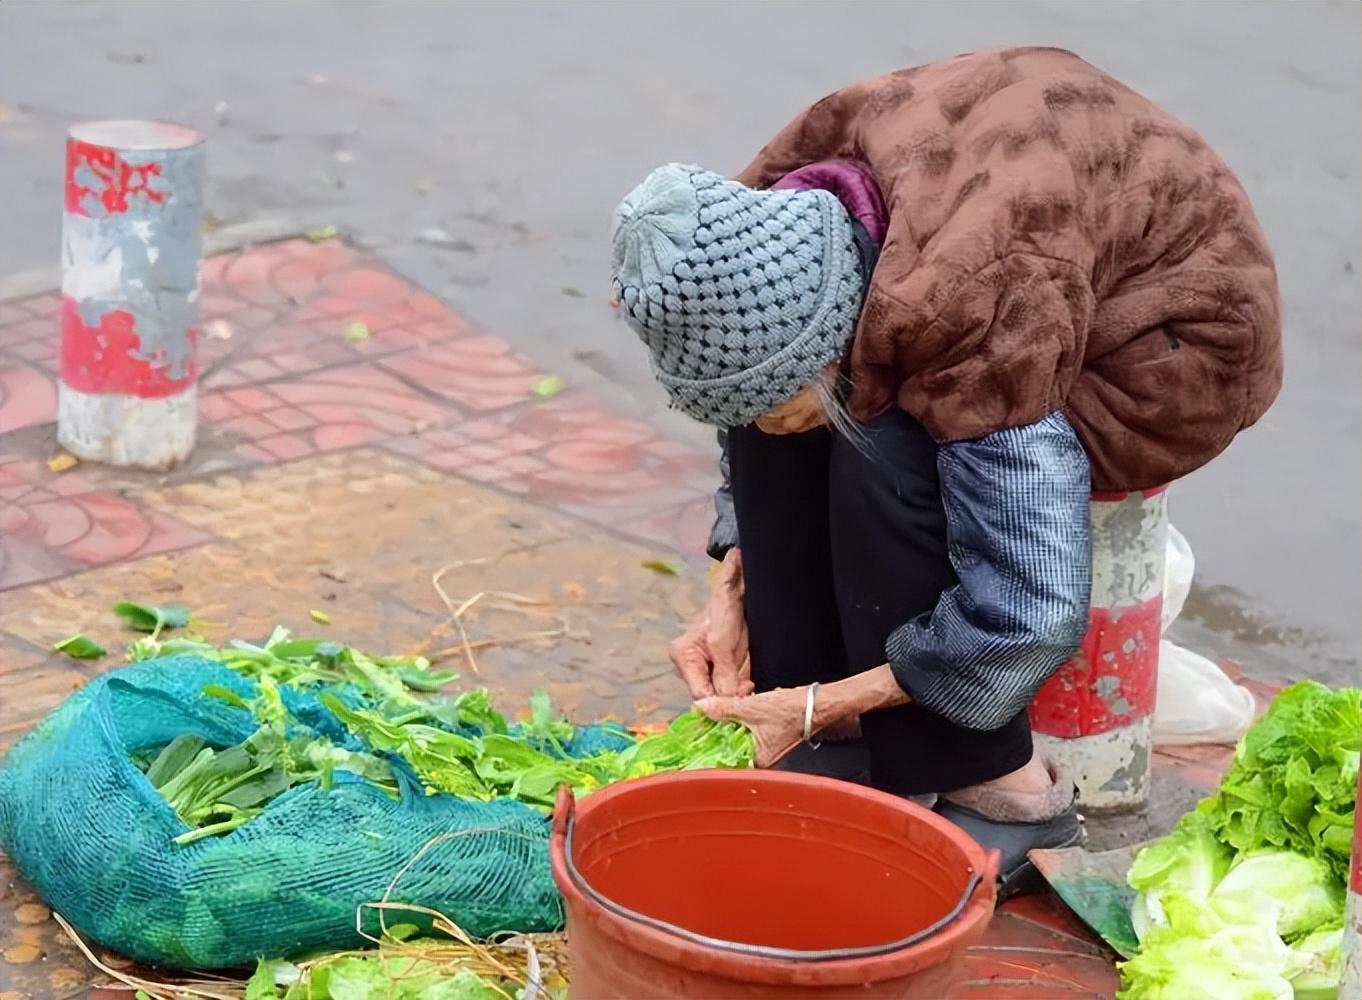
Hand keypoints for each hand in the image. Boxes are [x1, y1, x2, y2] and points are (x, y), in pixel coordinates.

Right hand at [668, 549, 751, 698]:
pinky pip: (730, 687)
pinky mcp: (720, 670)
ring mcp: (706, 669)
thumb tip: (726, 703)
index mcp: (683, 657)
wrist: (738, 595)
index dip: (718, 701)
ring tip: (748, 682)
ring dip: (737, 692)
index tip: (738, 699)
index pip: (698, 693)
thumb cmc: (725, 610)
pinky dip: (740, 687)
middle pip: (709, 696)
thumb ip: (723, 675)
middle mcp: (691, 667)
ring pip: (722, 694)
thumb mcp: (723, 644)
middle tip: (746, 688)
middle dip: (729, 695)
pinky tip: (747, 681)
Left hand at [696, 687, 809, 767]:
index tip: (694, 740)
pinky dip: (740, 722)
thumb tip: (702, 707)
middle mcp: (761, 759)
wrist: (816, 703)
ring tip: (716, 716)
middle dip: (717, 734)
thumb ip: (724, 708)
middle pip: (729, 748)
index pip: (725, 759)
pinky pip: (747, 732)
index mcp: (757, 759)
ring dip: (728, 726)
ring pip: (738, 739)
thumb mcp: (752, 707)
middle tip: (702, 723)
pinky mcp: (768, 737)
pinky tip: (735, 712)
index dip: (709, 749)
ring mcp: (765, 749)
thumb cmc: (793, 711)